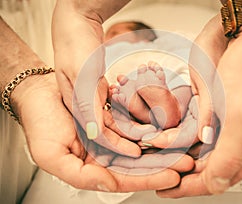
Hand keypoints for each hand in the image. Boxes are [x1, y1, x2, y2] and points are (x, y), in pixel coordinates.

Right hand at [11, 72, 191, 191]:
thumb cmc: (40, 123)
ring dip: (162, 146)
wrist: (38, 93)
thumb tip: (108, 184)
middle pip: (139, 163)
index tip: (173, 177)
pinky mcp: (113, 117)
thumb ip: (80, 175)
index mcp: (92, 167)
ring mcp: (111, 135)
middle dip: (164, 164)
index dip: (149, 178)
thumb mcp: (52, 156)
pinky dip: (150, 126)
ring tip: (183, 146)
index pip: (125, 178)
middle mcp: (104, 153)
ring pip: (141, 144)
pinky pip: (135, 123)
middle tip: (188, 162)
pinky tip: (167, 127)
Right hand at [51, 0, 137, 156]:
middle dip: (129, 139)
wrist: (74, 26)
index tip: (138, 152)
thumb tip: (95, 135)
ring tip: (151, 130)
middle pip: (109, 132)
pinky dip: (129, 110)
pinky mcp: (99, 92)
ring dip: (132, 126)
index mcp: (76, 108)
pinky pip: (116, 107)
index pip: (99, 136)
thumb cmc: (73, 47)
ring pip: (114, 121)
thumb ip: (86, 106)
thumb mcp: (81, 76)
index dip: (118, 146)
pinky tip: (142, 113)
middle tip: (149, 141)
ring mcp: (92, 100)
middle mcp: (84, 109)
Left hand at [157, 12, 241, 196]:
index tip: (165, 188)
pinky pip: (187, 127)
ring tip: (152, 153)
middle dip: (177, 167)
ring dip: (171, 151)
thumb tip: (215, 184)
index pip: (214, 180)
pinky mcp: (209, 107)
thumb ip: (231, 156)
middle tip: (155, 168)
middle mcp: (233, 139)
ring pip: (191, 148)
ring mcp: (220, 123)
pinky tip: (159, 133)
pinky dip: (172, 132)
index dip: (188, 186)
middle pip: (200, 165)